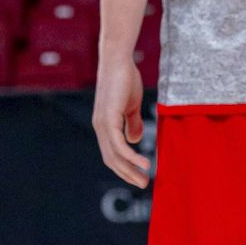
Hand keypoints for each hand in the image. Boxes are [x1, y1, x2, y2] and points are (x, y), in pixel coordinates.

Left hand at [92, 57, 150, 187]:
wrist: (118, 60)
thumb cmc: (125, 79)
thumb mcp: (131, 105)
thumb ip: (132, 122)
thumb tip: (134, 140)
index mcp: (105, 126)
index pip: (112, 154)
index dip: (124, 167)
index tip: (139, 176)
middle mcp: (100, 128)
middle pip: (111, 160)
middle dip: (127, 174)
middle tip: (143, 184)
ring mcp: (103, 124)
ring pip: (114, 156)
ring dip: (130, 170)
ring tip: (144, 179)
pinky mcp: (109, 119)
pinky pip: (119, 145)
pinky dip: (131, 157)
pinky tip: (144, 164)